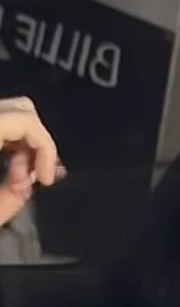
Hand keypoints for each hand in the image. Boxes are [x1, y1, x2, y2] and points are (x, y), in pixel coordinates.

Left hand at [0, 97, 63, 228]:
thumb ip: (11, 197)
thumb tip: (29, 184)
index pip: (27, 119)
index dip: (46, 148)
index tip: (48, 182)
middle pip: (24, 109)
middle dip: (36, 144)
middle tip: (32, 179)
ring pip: (13, 114)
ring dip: (23, 146)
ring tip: (16, 181)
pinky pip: (3, 125)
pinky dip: (9, 145)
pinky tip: (8, 172)